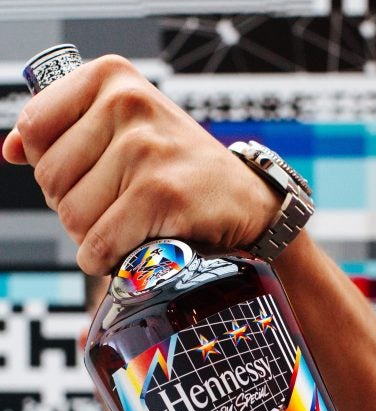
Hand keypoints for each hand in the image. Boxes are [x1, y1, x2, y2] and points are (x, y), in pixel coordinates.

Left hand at [2, 55, 279, 274]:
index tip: (92, 175)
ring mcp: (145, 149)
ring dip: (94, 237)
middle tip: (118, 205)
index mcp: (111, 78)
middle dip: (76, 207)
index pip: (34, 131)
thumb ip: (65, 131)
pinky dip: (109, 260)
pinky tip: (134, 250)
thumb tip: (9, 149)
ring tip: (130, 225)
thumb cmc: (180, 167)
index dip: (55, 168)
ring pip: (72, 218)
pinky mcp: (159, 195)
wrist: (246, 199)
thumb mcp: (126, 129)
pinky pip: (99, 245)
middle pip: (50, 180)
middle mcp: (127, 104)